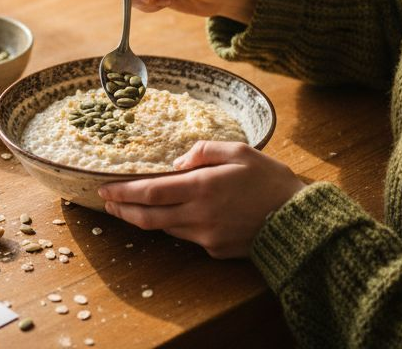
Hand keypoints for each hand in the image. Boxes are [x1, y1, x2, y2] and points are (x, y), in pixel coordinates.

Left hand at [98, 141, 305, 258]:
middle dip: (123, 209)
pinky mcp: (214, 250)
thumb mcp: (240, 152)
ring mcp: (205, 236)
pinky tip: (170, 216)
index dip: (124, 192)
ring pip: (164, 228)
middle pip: (148, 216)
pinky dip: (174, 225)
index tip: (105, 188)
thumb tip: (177, 161)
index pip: (151, 191)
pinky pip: (186, 237)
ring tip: (129, 208)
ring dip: (143, 219)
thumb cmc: (270, 181)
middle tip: (106, 202)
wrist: (296, 221)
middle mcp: (199, 215)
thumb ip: (205, 151)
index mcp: (202, 187)